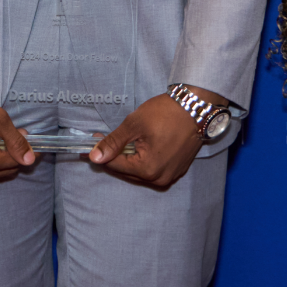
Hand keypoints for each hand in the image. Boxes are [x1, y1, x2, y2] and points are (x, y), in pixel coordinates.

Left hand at [90, 93, 208, 186]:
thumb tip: (94, 157)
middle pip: (127, 171)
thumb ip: (114, 143)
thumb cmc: (165, 113)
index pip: (115, 165)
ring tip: (121, 141)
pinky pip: (152, 169)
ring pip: (139, 171)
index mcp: (148, 169)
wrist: (195, 108)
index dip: (100, 153)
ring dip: (128, 159)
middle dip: (113, 156)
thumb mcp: (134, 125)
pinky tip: (138, 146)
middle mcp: (159, 178)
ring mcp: (170, 176)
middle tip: (102, 138)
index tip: (90, 141)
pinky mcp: (177, 170)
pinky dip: (142, 159)